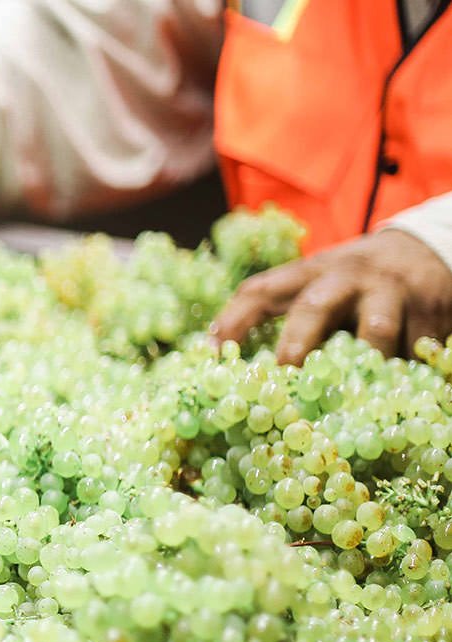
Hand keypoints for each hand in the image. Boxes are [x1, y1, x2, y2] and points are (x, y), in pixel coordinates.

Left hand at [209, 229, 451, 365]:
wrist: (425, 247)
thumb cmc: (354, 282)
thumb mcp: (316, 285)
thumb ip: (282, 313)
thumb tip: (223, 357)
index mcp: (308, 273)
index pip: (261, 290)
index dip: (233, 319)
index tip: (212, 351)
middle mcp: (346, 277)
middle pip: (313, 306)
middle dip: (296, 341)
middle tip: (285, 372)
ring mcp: (391, 290)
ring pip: (376, 329)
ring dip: (366, 362)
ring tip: (357, 393)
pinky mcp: (431, 307)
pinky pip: (418, 345)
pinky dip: (408, 369)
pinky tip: (401, 386)